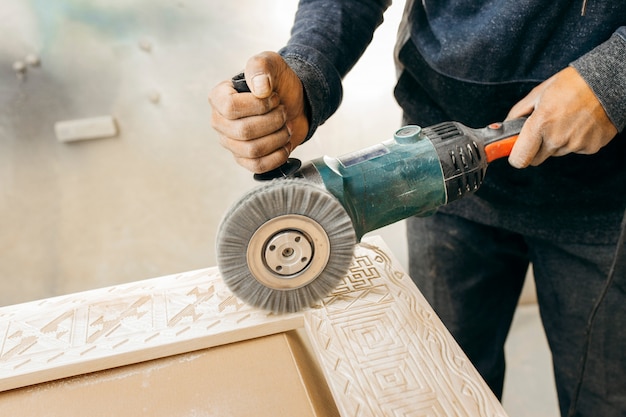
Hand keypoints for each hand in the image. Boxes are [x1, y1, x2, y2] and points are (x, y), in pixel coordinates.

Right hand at [208, 51, 308, 172]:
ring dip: (278, 137)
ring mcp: (231, 143)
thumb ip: (261, 67)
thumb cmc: (278, 83)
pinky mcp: (245, 159)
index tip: (274, 97)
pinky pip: (258, 165)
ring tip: (286, 126)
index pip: (230, 107)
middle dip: (273, 121)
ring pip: (253, 150)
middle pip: (244, 131)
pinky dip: (278, 156)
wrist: (294, 103)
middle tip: (283, 112)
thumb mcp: (271, 64)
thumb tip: (260, 88)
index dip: (258, 105)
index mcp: (219, 97)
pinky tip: (285, 143)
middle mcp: (220, 122)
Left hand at [506, 66, 617, 167]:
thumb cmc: (573, 83)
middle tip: (544, 129)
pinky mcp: (591, 147)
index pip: (519, 159)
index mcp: (540, 124)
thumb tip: (504, 126)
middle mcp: (557, 138)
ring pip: (556, 153)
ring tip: (566, 120)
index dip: (516, 156)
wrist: (608, 82)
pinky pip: (575, 150)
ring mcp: (575, 145)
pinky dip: (575, 140)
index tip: (516, 150)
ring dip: (557, 142)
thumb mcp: (539, 93)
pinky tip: (580, 123)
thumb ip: (518, 113)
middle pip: (537, 159)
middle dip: (535, 148)